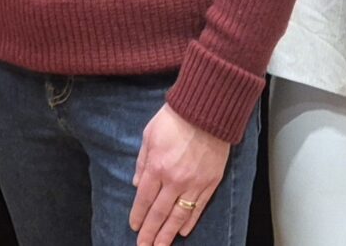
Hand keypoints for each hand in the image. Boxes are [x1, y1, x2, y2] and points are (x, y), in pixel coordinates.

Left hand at [129, 104, 226, 244]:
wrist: (206, 110)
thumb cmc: (175, 118)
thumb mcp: (148, 135)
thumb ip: (142, 162)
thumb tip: (136, 184)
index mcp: (156, 166)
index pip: (144, 199)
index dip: (138, 216)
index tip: (134, 227)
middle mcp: (174, 179)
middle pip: (159, 213)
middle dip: (150, 233)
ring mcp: (194, 182)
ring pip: (179, 215)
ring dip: (168, 234)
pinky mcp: (211, 182)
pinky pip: (199, 207)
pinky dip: (191, 221)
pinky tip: (184, 232)